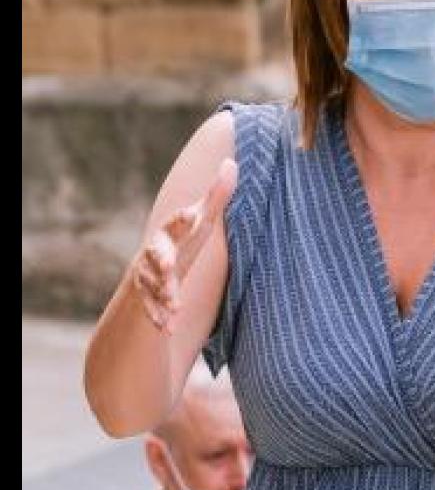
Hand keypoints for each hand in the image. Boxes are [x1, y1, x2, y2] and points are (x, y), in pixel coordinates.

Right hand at [129, 159, 237, 334]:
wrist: (154, 273)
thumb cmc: (182, 241)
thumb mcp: (201, 223)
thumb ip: (216, 196)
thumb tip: (231, 161)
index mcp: (171, 232)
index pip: (176, 223)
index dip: (182, 218)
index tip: (191, 215)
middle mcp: (155, 253)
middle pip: (156, 253)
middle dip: (161, 259)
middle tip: (169, 265)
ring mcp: (148, 277)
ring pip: (152, 285)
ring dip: (163, 295)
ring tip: (174, 307)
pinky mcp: (147, 300)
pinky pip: (151, 310)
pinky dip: (159, 318)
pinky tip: (169, 328)